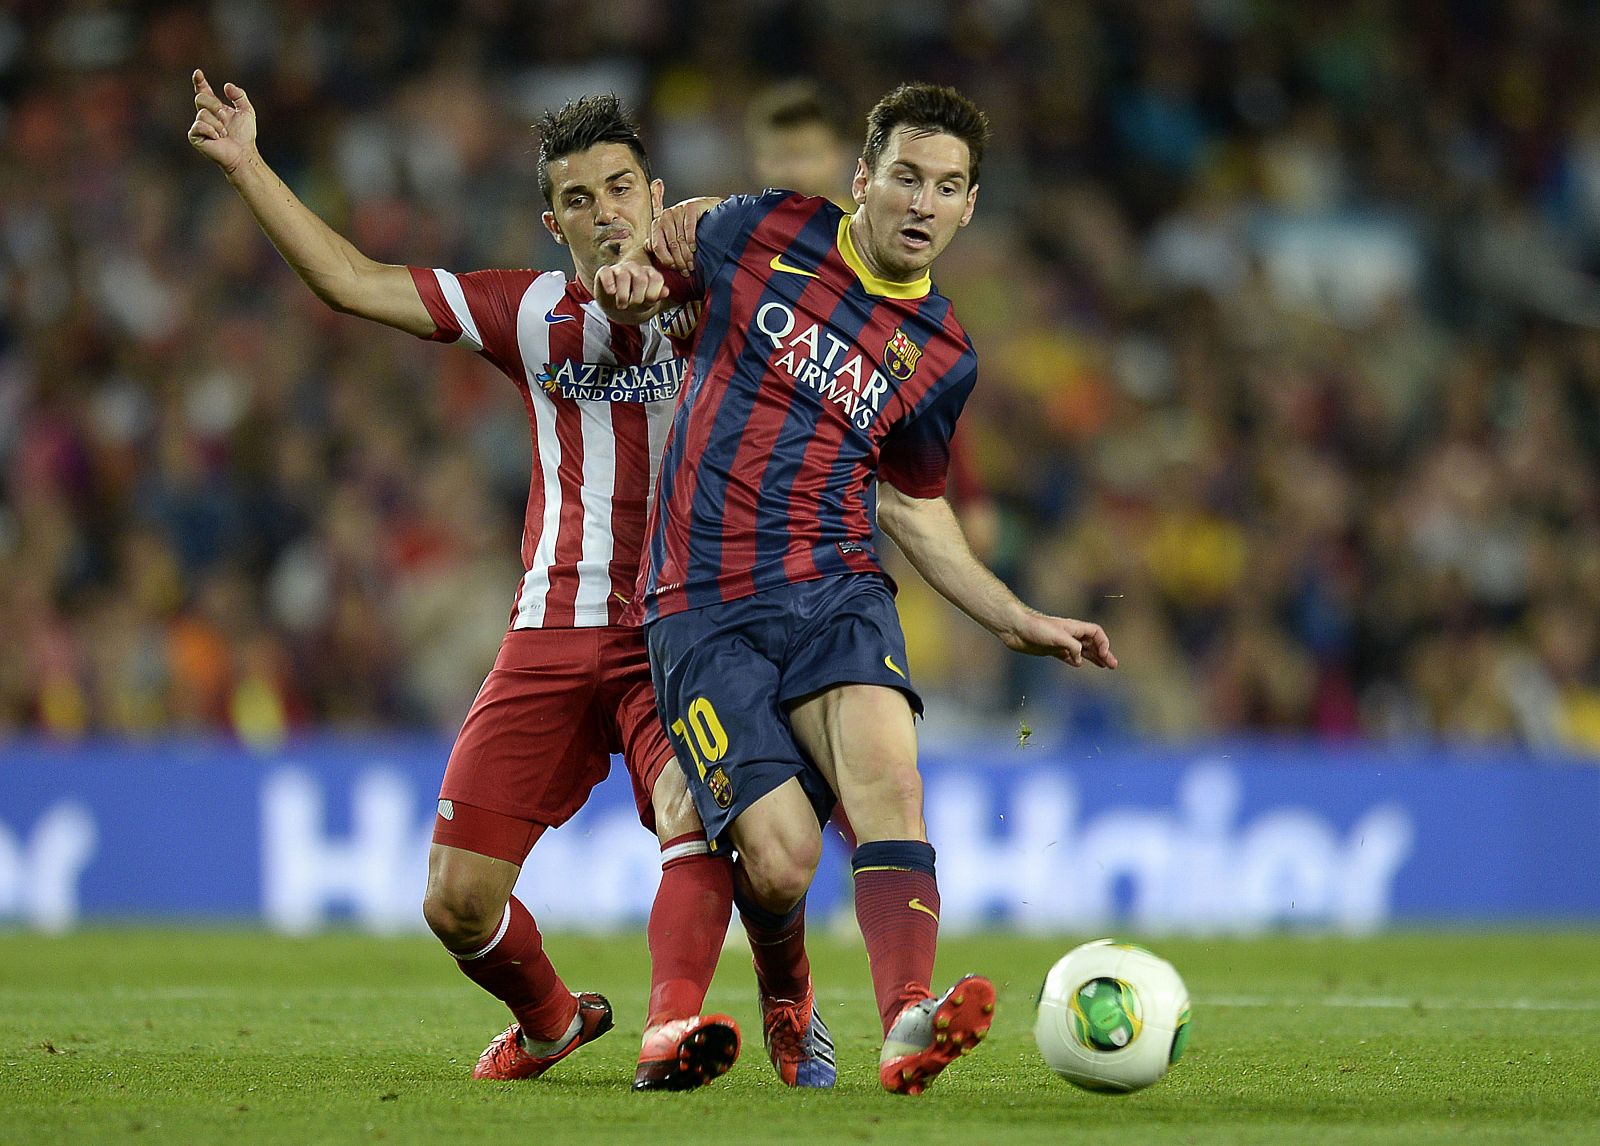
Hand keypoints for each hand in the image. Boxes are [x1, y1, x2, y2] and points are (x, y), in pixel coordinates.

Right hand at [188, 69, 256, 173]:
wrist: (243, 153)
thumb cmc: (245, 136)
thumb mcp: (246, 111)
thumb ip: (239, 96)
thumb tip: (226, 85)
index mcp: (214, 108)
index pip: (203, 91)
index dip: (199, 81)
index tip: (198, 73)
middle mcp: (204, 115)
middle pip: (201, 98)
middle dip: (215, 105)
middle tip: (224, 117)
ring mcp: (198, 126)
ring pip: (202, 113)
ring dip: (218, 124)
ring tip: (224, 134)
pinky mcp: (194, 136)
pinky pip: (199, 125)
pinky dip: (211, 131)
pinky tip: (217, 139)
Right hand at [594, 259, 669, 321]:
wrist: (617, 306)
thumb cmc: (635, 302)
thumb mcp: (648, 302)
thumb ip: (657, 296)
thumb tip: (666, 292)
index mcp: (649, 273)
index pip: (656, 279)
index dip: (653, 294)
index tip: (647, 303)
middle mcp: (635, 268)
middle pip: (641, 279)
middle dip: (638, 298)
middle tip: (633, 306)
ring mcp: (620, 268)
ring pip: (623, 276)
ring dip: (623, 295)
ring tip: (622, 305)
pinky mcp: (605, 272)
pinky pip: (606, 272)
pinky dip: (609, 283)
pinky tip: (611, 292)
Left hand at [648, 197, 720, 272]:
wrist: (706, 209)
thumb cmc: (686, 226)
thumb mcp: (671, 233)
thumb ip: (659, 241)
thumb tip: (648, 248)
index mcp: (657, 224)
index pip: (657, 247)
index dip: (666, 260)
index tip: (675, 268)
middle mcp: (665, 216)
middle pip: (671, 245)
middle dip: (679, 261)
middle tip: (686, 271)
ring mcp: (677, 210)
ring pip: (681, 239)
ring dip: (687, 255)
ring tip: (692, 266)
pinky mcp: (690, 208)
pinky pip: (689, 228)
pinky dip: (692, 241)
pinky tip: (694, 250)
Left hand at [1000, 610, 1116, 668]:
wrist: (1014, 628)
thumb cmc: (1035, 628)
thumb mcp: (1057, 637)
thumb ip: (1072, 647)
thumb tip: (1079, 660)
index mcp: (1074, 628)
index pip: (1096, 632)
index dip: (1104, 643)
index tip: (1104, 654)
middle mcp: (1069, 634)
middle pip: (1092, 643)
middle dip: (1104, 653)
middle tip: (1114, 665)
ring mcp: (1060, 642)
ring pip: (1082, 650)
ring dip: (1093, 658)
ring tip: (1104, 666)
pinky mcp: (1050, 649)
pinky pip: (1068, 656)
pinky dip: (1075, 660)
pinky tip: (1078, 665)